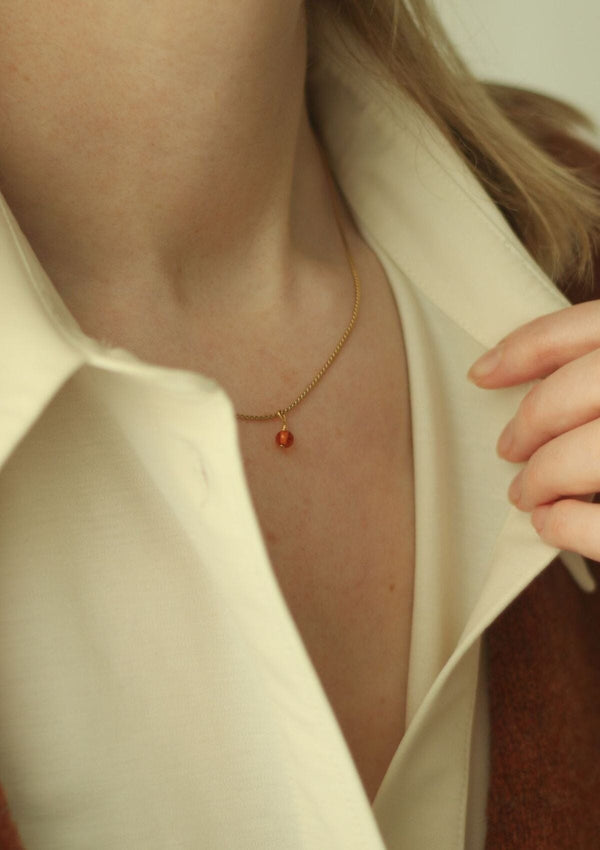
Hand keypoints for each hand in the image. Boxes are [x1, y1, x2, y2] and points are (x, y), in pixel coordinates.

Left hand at [467, 301, 599, 560]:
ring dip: (542, 476)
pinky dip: (568, 524)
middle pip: (582, 389)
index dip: (525, 348)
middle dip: (531, 421)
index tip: (482, 373)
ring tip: (527, 493)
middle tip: (508, 449)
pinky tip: (550, 523)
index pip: (589, 325)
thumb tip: (531, 380)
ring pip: (590, 454)